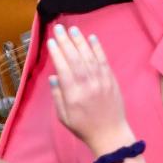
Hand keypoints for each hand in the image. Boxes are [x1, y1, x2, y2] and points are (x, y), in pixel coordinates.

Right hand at [47, 24, 134, 155]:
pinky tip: (91, 37)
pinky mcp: (110, 79)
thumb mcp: (64, 117)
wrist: (110, 134)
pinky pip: (103, 60)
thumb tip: (54, 77)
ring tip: (72, 29)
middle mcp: (86, 85)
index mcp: (73, 95)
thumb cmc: (83, 127)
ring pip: (88, 56)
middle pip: (75, 58)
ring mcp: (100, 80)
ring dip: (80, 41)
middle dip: (66, 41)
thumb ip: (58, 96)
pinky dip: (97, 48)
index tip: (51, 41)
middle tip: (58, 28)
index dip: (57, 53)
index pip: (63, 68)